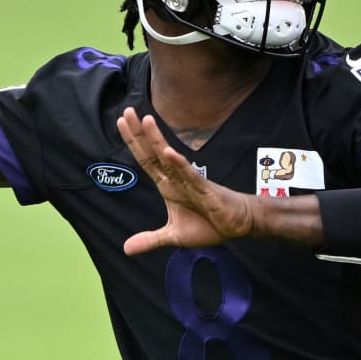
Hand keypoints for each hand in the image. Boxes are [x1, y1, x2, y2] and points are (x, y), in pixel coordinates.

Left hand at [116, 107, 257, 255]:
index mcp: (167, 185)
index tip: (121, 122)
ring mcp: (190, 182)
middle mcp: (176, 179)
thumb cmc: (209, 224)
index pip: (146, 160)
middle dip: (139, 133)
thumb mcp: (174, 236)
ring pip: (170, 159)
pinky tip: (170, 153)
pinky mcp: (206, 190)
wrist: (239, 224)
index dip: (133, 143)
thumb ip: (150, 239)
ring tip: (146, 120)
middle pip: (153, 152)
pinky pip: (191, 176)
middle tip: (126, 111)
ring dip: (158, 140)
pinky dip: (180, 165)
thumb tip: (126, 248)